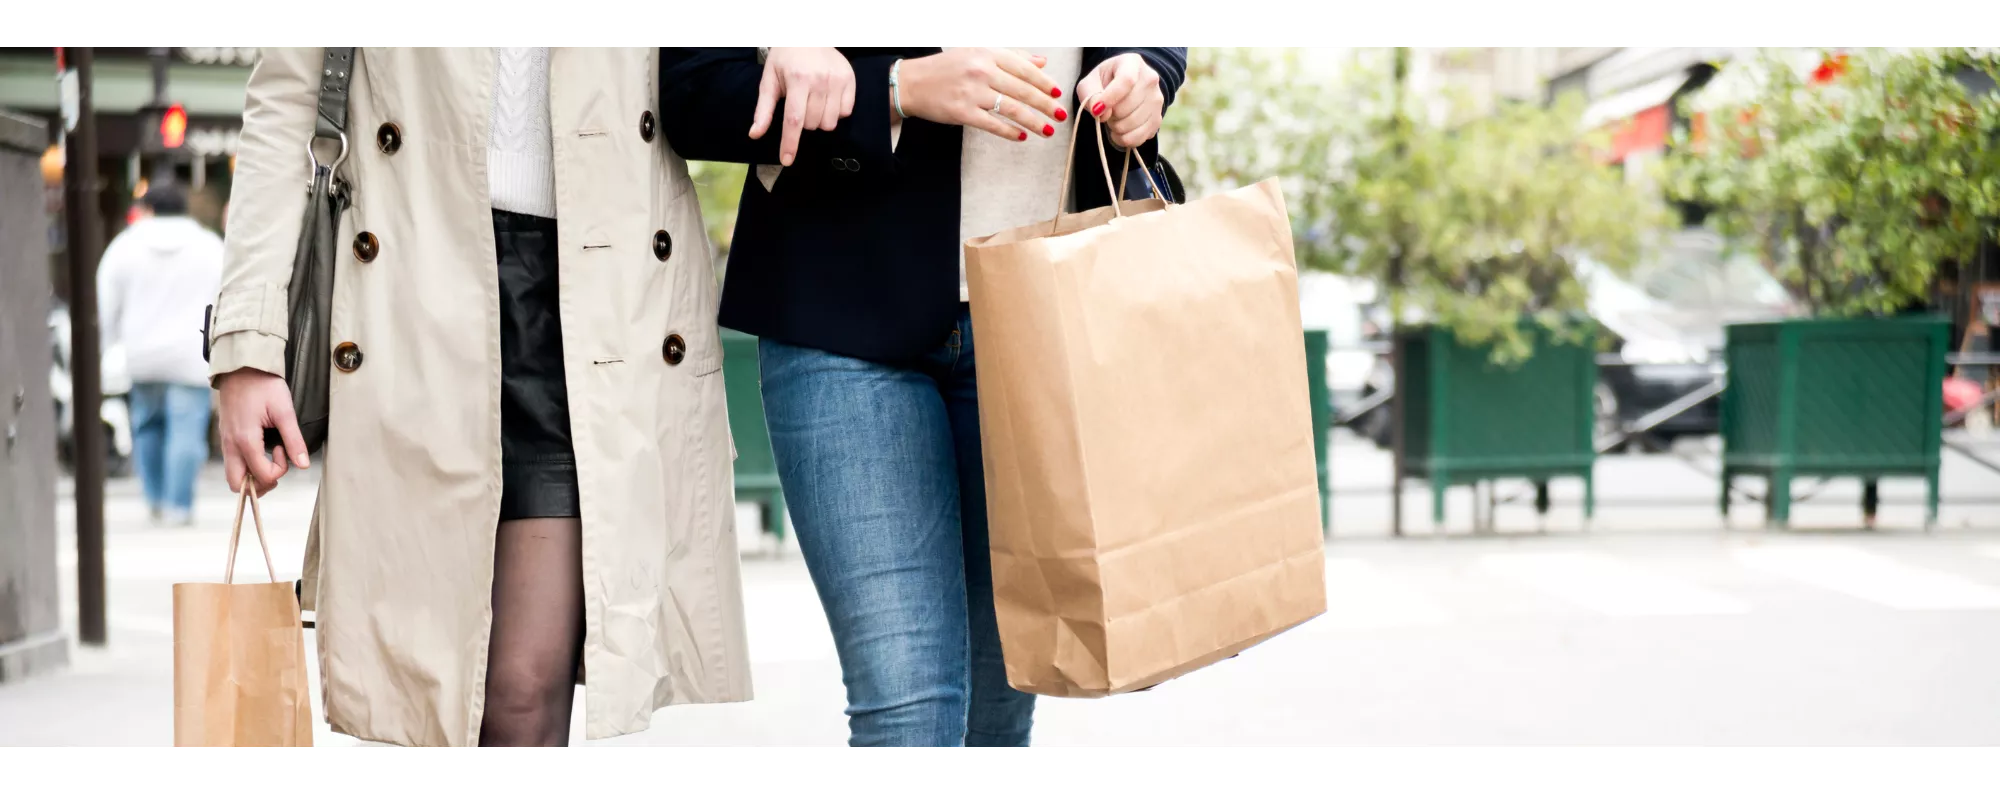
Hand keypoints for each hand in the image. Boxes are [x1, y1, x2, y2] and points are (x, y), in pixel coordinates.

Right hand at [217, 368, 307, 494]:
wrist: (241, 368)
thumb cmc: (263, 385)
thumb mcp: (284, 410)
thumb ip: (294, 440)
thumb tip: (303, 464)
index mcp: (245, 440)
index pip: (261, 475)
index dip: (279, 470)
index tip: (284, 449)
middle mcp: (230, 445)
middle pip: (237, 485)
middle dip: (260, 484)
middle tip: (276, 468)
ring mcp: (226, 442)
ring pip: (233, 476)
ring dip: (252, 476)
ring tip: (270, 458)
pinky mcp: (226, 438)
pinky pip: (233, 463)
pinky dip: (246, 466)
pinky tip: (261, 451)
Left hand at [750, 47, 855, 166]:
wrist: (808, 37)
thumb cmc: (785, 59)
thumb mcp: (769, 80)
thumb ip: (763, 109)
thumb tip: (755, 134)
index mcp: (797, 80)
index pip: (794, 120)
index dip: (790, 143)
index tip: (787, 160)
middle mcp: (820, 81)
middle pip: (812, 124)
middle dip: (803, 123)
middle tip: (799, 105)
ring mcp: (837, 81)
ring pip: (829, 123)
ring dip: (819, 120)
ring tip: (813, 103)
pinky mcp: (850, 80)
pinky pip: (845, 112)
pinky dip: (835, 112)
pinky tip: (827, 98)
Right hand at [898, 48, 1068, 141]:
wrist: (912, 82)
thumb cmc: (946, 69)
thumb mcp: (978, 54)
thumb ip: (1012, 57)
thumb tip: (1041, 62)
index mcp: (987, 54)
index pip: (1024, 68)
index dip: (1044, 82)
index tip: (1057, 94)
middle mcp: (981, 71)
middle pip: (1022, 90)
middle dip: (1045, 105)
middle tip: (1059, 115)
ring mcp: (972, 93)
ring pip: (1012, 109)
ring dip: (1033, 121)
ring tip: (1047, 130)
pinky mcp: (962, 112)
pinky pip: (993, 124)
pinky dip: (1010, 132)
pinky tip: (1022, 136)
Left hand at [1076, 53, 1164, 149]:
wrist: (1121, 90)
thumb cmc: (1102, 84)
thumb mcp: (1089, 84)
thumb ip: (1090, 96)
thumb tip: (1102, 113)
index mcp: (1132, 63)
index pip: (1126, 81)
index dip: (1110, 98)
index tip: (1097, 110)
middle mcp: (1150, 79)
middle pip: (1127, 106)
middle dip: (1110, 114)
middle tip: (1107, 110)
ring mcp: (1157, 100)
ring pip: (1133, 124)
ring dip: (1116, 127)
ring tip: (1114, 118)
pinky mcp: (1158, 119)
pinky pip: (1139, 138)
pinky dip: (1123, 139)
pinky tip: (1119, 131)